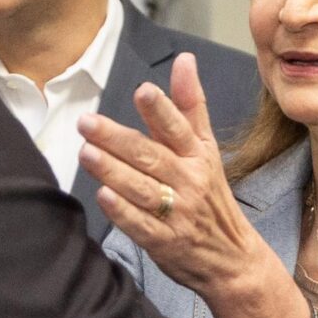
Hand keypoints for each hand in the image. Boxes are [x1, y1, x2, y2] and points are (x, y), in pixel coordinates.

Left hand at [77, 56, 271, 300]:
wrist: (231, 258)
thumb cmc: (210, 196)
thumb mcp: (206, 148)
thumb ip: (190, 105)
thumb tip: (184, 59)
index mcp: (198, 155)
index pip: (179, 128)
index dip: (162, 110)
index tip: (143, 91)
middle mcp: (189, 182)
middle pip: (151, 157)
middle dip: (118, 139)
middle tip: (87, 123)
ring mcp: (178, 214)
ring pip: (142, 189)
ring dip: (113, 171)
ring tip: (86, 153)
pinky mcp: (165, 242)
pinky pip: (141, 226)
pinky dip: (123, 212)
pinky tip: (103, 196)